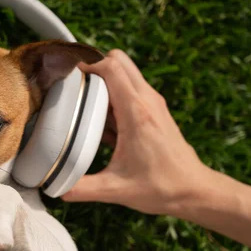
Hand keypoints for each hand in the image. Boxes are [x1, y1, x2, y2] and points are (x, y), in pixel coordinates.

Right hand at [62, 50, 213, 214]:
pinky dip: (116, 94)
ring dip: (106, 80)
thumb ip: (82, 188)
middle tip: (77, 89)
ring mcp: (154, 104)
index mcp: (137, 113)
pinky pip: (132, 89)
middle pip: (119, 60)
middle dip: (96, 67)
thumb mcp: (116, 190)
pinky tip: (106, 123)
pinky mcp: (156, 111)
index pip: (111, 67)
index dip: (87, 66)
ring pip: (126, 72)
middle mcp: (148, 101)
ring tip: (88, 106)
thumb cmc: (161, 187)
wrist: (194, 191)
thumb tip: (55, 187)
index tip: (69, 79)